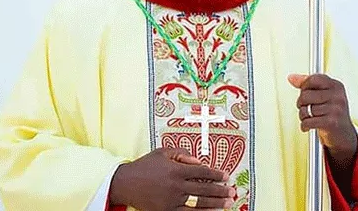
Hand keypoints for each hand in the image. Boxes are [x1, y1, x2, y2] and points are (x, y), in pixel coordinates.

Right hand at [109, 147, 235, 209]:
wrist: (125, 183)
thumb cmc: (144, 166)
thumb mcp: (162, 153)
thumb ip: (182, 154)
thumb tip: (199, 161)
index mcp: (176, 169)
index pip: (202, 172)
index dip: (216, 174)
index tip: (226, 176)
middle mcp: (176, 185)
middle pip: (204, 189)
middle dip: (221, 190)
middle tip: (232, 192)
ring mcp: (172, 200)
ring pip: (199, 203)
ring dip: (215, 204)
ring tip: (227, 203)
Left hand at [288, 73, 357, 162]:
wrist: (344, 135)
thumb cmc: (331, 113)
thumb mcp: (324, 94)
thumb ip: (308, 84)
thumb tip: (291, 77)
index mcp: (336, 86)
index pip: (313, 79)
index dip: (304, 86)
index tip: (304, 92)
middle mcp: (338, 96)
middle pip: (306, 95)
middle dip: (301, 103)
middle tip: (306, 108)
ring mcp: (336, 109)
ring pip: (306, 109)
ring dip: (303, 116)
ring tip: (309, 118)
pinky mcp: (331, 122)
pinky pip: (308, 121)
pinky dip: (304, 125)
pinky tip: (307, 126)